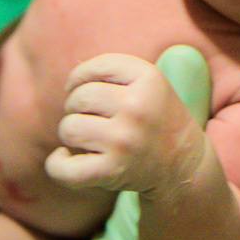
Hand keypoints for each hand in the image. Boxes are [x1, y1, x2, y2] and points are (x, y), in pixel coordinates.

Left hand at [45, 52, 207, 198]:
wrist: (182, 164)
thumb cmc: (155, 118)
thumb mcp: (148, 82)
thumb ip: (112, 71)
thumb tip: (70, 81)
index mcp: (149, 78)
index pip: (94, 68)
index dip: (79, 78)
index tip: (81, 89)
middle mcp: (138, 106)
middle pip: (78, 98)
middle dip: (76, 108)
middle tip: (92, 119)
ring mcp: (124, 140)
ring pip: (68, 128)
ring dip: (71, 134)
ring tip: (89, 138)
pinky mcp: (113, 171)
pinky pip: (63, 167)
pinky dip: (56, 164)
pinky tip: (64, 158)